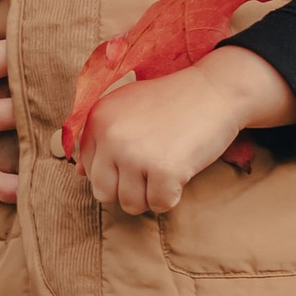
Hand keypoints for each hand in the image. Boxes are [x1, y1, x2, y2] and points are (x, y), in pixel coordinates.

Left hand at [77, 45, 295, 218]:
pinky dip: (172, 196)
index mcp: (97, 119)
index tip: (140, 150)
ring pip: (129, 204)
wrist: (216, 90)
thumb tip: (79, 174)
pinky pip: (159, 205)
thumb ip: (101, 137)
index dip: (116, 168)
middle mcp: (110, 136)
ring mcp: (135, 154)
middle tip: (152, 169)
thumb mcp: (129, 108)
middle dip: (127, 188)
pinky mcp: (163, 171)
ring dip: (150, 195)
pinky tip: (182, 171)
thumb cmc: (174, 102)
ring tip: (167, 168)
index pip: (89, 168)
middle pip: (103, 192)